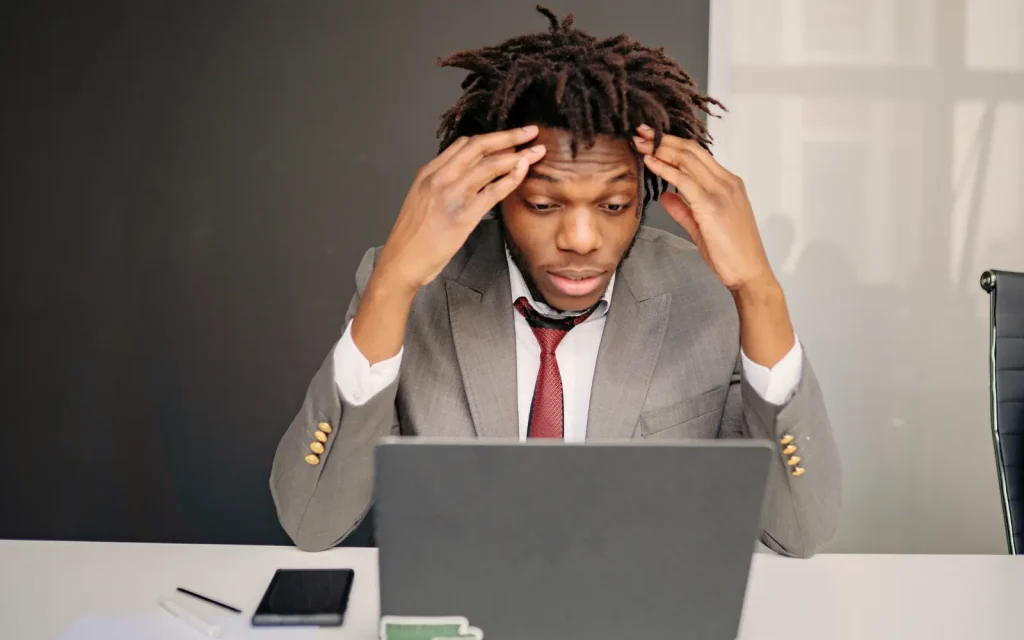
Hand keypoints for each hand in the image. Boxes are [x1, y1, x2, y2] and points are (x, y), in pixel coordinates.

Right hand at [373, 126, 546, 293]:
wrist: (401, 262)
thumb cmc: (412, 238)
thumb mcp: (422, 200)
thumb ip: (441, 185)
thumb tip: (466, 177)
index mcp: (428, 173)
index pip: (463, 145)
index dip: (490, 138)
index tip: (509, 137)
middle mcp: (439, 179)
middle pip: (479, 147)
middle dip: (509, 136)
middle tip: (530, 132)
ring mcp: (451, 196)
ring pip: (489, 165)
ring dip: (517, 155)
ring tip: (537, 151)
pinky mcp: (463, 216)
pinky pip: (493, 191)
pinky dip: (511, 178)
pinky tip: (524, 172)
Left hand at [632, 124, 773, 293]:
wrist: (749, 272)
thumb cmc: (731, 254)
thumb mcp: (701, 227)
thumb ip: (683, 209)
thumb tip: (665, 196)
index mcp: (729, 184)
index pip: (698, 155)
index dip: (673, 144)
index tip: (653, 138)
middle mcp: (727, 182)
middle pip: (692, 150)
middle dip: (664, 139)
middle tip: (642, 132)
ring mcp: (722, 191)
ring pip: (688, 159)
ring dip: (661, 149)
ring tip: (640, 141)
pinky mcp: (712, 204)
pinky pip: (684, 180)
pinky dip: (665, 168)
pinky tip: (650, 162)